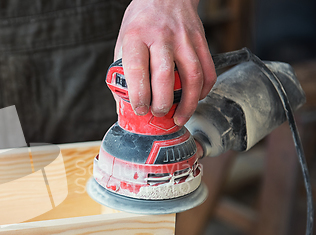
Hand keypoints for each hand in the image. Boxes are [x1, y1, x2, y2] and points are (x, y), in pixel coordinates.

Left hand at [115, 0, 216, 125]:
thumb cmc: (141, 22)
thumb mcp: (123, 41)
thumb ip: (122, 72)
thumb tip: (123, 106)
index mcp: (136, 37)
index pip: (137, 70)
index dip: (139, 95)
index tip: (139, 109)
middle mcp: (161, 37)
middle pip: (165, 76)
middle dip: (162, 102)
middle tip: (158, 114)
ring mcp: (184, 38)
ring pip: (192, 76)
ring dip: (188, 102)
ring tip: (180, 117)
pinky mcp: (201, 40)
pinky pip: (208, 70)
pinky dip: (204, 90)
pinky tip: (195, 99)